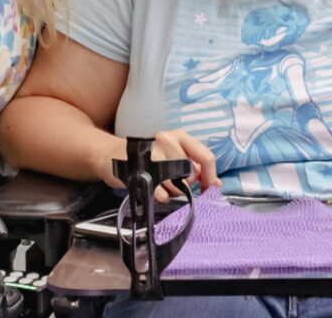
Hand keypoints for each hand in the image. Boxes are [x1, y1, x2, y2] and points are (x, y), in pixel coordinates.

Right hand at [103, 129, 219, 197]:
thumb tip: (216, 183)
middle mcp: (167, 140)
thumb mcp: (173, 152)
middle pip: (191, 174)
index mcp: (179, 135)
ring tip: (162, 184)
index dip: (210, 176)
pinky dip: (162, 196)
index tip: (208, 188)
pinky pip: (162, 193)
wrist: (114, 155)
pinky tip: (155, 189)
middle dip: (186, 184)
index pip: (205, 157)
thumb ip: (195, 165)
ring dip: (173, 191)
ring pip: (178, 185)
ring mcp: (153, 154)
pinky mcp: (140, 170)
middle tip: (174, 182)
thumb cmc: (148, 155)